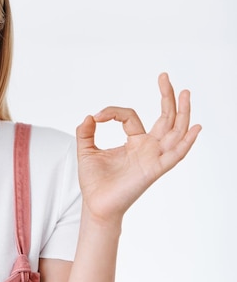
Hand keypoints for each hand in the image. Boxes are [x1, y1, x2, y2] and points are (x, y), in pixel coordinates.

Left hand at [75, 73, 200, 224]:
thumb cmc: (94, 181)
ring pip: (175, 131)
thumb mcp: (86, 150)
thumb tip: (89, 116)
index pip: (130, 116)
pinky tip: (195, 127)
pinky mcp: (154, 169)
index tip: (97, 117)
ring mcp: (153, 158)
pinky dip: (186, 142)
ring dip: (182, 112)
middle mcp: (148, 148)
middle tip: (164, 77)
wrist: (95, 204)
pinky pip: (175, 155)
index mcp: (134, 143)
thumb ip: (85, 132)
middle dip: (167, 97)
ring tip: (185, 93)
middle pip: (165, 118)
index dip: (113, 112)